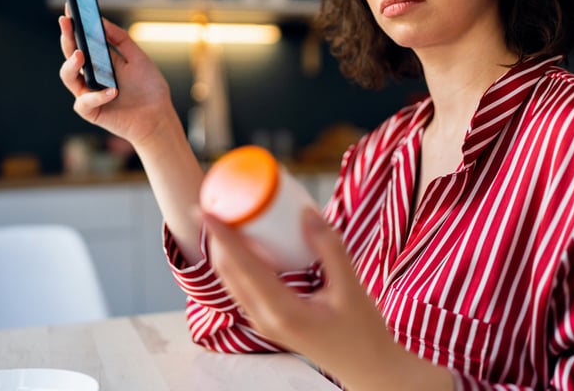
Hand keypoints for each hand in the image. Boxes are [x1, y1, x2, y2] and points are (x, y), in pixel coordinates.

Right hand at [58, 14, 173, 146]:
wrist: (158, 116)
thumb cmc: (149, 88)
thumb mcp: (138, 58)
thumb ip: (121, 39)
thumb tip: (101, 21)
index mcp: (100, 61)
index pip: (81, 41)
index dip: (73, 26)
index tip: (69, 8)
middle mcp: (90, 75)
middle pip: (70, 55)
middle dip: (67, 38)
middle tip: (67, 23)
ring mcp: (88, 93)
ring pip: (68, 77)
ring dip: (71, 65)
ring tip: (81, 55)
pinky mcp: (91, 111)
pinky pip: (84, 102)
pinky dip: (97, 96)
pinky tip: (112, 91)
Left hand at [204, 209, 452, 390]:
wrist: (366, 367)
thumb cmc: (362, 331)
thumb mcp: (351, 288)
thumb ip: (329, 249)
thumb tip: (306, 212)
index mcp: (281, 311)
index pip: (243, 266)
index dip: (223, 236)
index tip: (207, 210)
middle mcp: (264, 318)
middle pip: (229, 273)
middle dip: (217, 239)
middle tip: (212, 206)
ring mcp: (263, 322)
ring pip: (233, 281)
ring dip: (224, 250)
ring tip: (222, 220)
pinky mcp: (268, 320)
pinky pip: (244, 287)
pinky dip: (238, 263)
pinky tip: (245, 245)